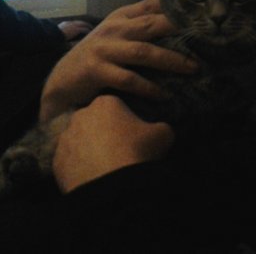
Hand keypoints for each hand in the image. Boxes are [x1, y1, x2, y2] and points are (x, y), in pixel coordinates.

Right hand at [40, 0, 197, 120]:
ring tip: (194, 68)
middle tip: (206, 38)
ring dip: (172, 61)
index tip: (202, 13)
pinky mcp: (97, 71)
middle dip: (180, 30)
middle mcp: (114, 29)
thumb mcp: (119, 35)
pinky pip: (129, 79)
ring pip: (145, 52)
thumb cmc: (99, 57)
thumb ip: (142, 26)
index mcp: (121, 17)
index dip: (176, 7)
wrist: (63, 80)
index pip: (151, 5)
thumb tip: (181, 24)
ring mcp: (104, 49)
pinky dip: (149, 88)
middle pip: (151, 24)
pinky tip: (165, 95)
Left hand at [53, 95, 174, 192]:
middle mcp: (80, 116)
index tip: (135, 135)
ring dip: (91, 150)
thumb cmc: (138, 152)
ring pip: (81, 142)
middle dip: (106, 133)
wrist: (113, 186)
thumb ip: (161, 126)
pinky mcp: (56, 162)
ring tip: (108, 167)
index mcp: (106, 102)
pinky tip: (95, 177)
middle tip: (122, 151)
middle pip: (96, 122)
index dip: (127, 120)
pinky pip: (71, 162)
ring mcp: (65, 139)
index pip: (117, 106)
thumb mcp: (163, 134)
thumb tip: (160, 130)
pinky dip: (81, 168)